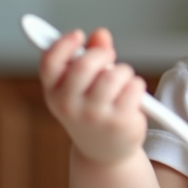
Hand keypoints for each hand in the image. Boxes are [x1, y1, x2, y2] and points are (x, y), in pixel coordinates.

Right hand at [39, 27, 147, 164]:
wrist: (103, 152)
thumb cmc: (92, 111)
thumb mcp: (82, 87)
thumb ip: (90, 56)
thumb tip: (100, 34)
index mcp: (54, 93)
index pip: (50, 63)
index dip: (63, 44)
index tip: (78, 34)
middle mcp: (70, 106)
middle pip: (85, 64)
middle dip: (102, 54)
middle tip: (109, 57)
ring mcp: (94, 116)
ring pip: (114, 75)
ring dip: (123, 71)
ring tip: (122, 80)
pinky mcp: (119, 122)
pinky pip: (134, 87)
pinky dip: (137, 85)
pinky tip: (132, 95)